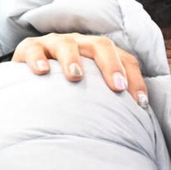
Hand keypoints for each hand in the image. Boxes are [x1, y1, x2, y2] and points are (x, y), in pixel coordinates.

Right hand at [12, 33, 149, 106]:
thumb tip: (137, 125)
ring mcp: (54, 44)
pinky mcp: (30, 48)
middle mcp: (81, 44)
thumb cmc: (69, 90)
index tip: (141, 104)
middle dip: (111, 65)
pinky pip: (34, 49)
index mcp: (100, 53)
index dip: (135, 79)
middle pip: (101, 45)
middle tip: (118, 87)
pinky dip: (38, 59)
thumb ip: (112, 103)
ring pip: (66, 44)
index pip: (125, 59)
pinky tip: (42, 72)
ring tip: (76, 77)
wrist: (30, 79)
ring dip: (72, 59)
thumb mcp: (94, 93)